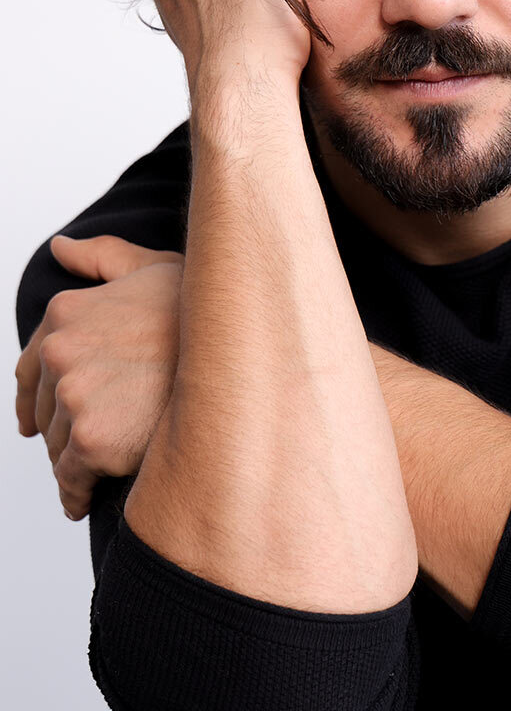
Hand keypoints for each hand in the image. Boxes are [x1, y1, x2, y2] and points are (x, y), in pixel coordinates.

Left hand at [15, 235, 182, 520]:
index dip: (37, 397)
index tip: (39, 421)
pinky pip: (70, 482)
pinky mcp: (93, 440)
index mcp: (66, 311)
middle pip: (46, 410)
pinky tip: (86, 500)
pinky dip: (74, 495)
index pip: (33, 366)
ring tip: (96, 476)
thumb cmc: (203, 311)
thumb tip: (60, 247)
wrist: (239, 349)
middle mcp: (61, 350)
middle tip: (92, 445)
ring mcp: (75, 395)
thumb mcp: (152, 268)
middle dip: (64, 429)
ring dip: (72, 463)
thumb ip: (102, 258)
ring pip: (56, 446)